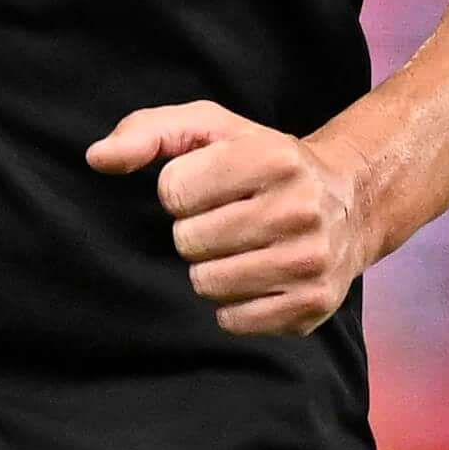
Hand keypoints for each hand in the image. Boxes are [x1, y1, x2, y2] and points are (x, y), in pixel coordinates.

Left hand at [90, 98, 377, 337]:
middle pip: (188, 242)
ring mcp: (309, 261)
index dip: (180, 191)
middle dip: (196, 232)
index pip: (173, 192)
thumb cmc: (264, 161)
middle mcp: (299, 209)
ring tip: (242, 247)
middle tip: (229, 220)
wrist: (350, 202)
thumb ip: (149, 132)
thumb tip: (97, 158)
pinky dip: (233, 303)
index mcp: (273, 158)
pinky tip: (257, 277)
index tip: (210, 187)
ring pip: (206, 284)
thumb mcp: (212, 128)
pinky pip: (232, 321)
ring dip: (211, 269)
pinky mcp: (311, 305)